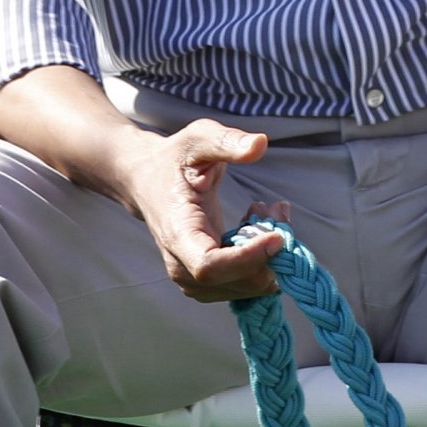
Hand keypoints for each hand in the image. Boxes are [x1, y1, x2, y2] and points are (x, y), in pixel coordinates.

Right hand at [122, 120, 283, 301]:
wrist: (148, 180)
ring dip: (270, 256)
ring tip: (269, 212)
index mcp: (177, 233)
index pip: (210, 266)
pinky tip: (262, 226)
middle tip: (278, 212)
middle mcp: (181, 264)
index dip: (247, 259)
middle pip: (234, 282)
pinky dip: (264, 260)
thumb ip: (227, 142)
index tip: (277, 238)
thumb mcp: (198, 139)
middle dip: (269, 254)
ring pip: (245, 286)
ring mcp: (193, 278)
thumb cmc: (174, 159)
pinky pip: (245, 282)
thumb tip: (260, 144)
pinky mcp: (208, 280)